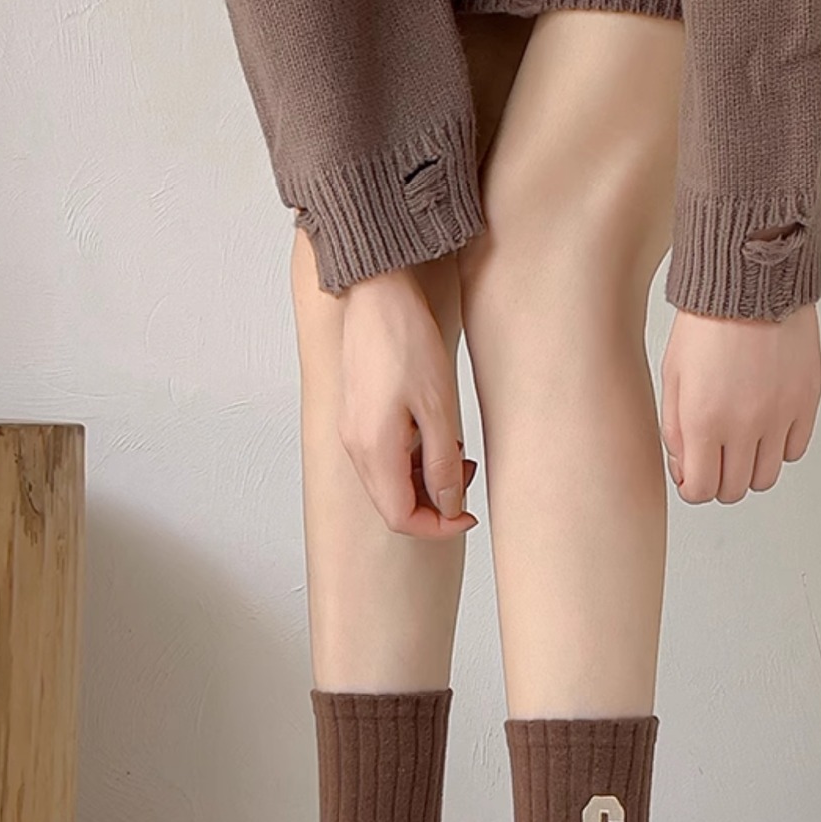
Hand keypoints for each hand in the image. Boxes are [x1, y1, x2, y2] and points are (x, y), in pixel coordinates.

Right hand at [338, 268, 477, 537]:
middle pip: (393, 504)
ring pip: (389, 482)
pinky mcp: (358, 417)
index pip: (401, 518)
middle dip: (434, 503)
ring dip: (425, 480)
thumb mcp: (438, 408)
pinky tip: (436, 436)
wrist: (376, 294)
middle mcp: (356, 448)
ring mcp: (353, 432)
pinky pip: (384, 458)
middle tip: (468, 478)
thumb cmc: (405, 341)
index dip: (437, 527)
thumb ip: (443, 464)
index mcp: (373, 451)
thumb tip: (448, 505)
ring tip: (458, 453)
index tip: (467, 515)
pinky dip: (412, 460)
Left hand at [660, 303, 820, 503]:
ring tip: (741, 442)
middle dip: (720, 480)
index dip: (693, 486)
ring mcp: (780, 416)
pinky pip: (795, 450)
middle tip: (715, 457)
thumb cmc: (707, 324)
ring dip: (751, 468)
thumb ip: (675, 431)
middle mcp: (746, 425)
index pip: (701, 490)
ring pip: (768, 477)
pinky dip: (780, 447)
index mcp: (705, 421)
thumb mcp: (673, 377)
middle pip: (735, 490)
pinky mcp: (806, 402)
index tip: (692, 472)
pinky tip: (766, 426)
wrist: (751, 283)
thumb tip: (687, 468)